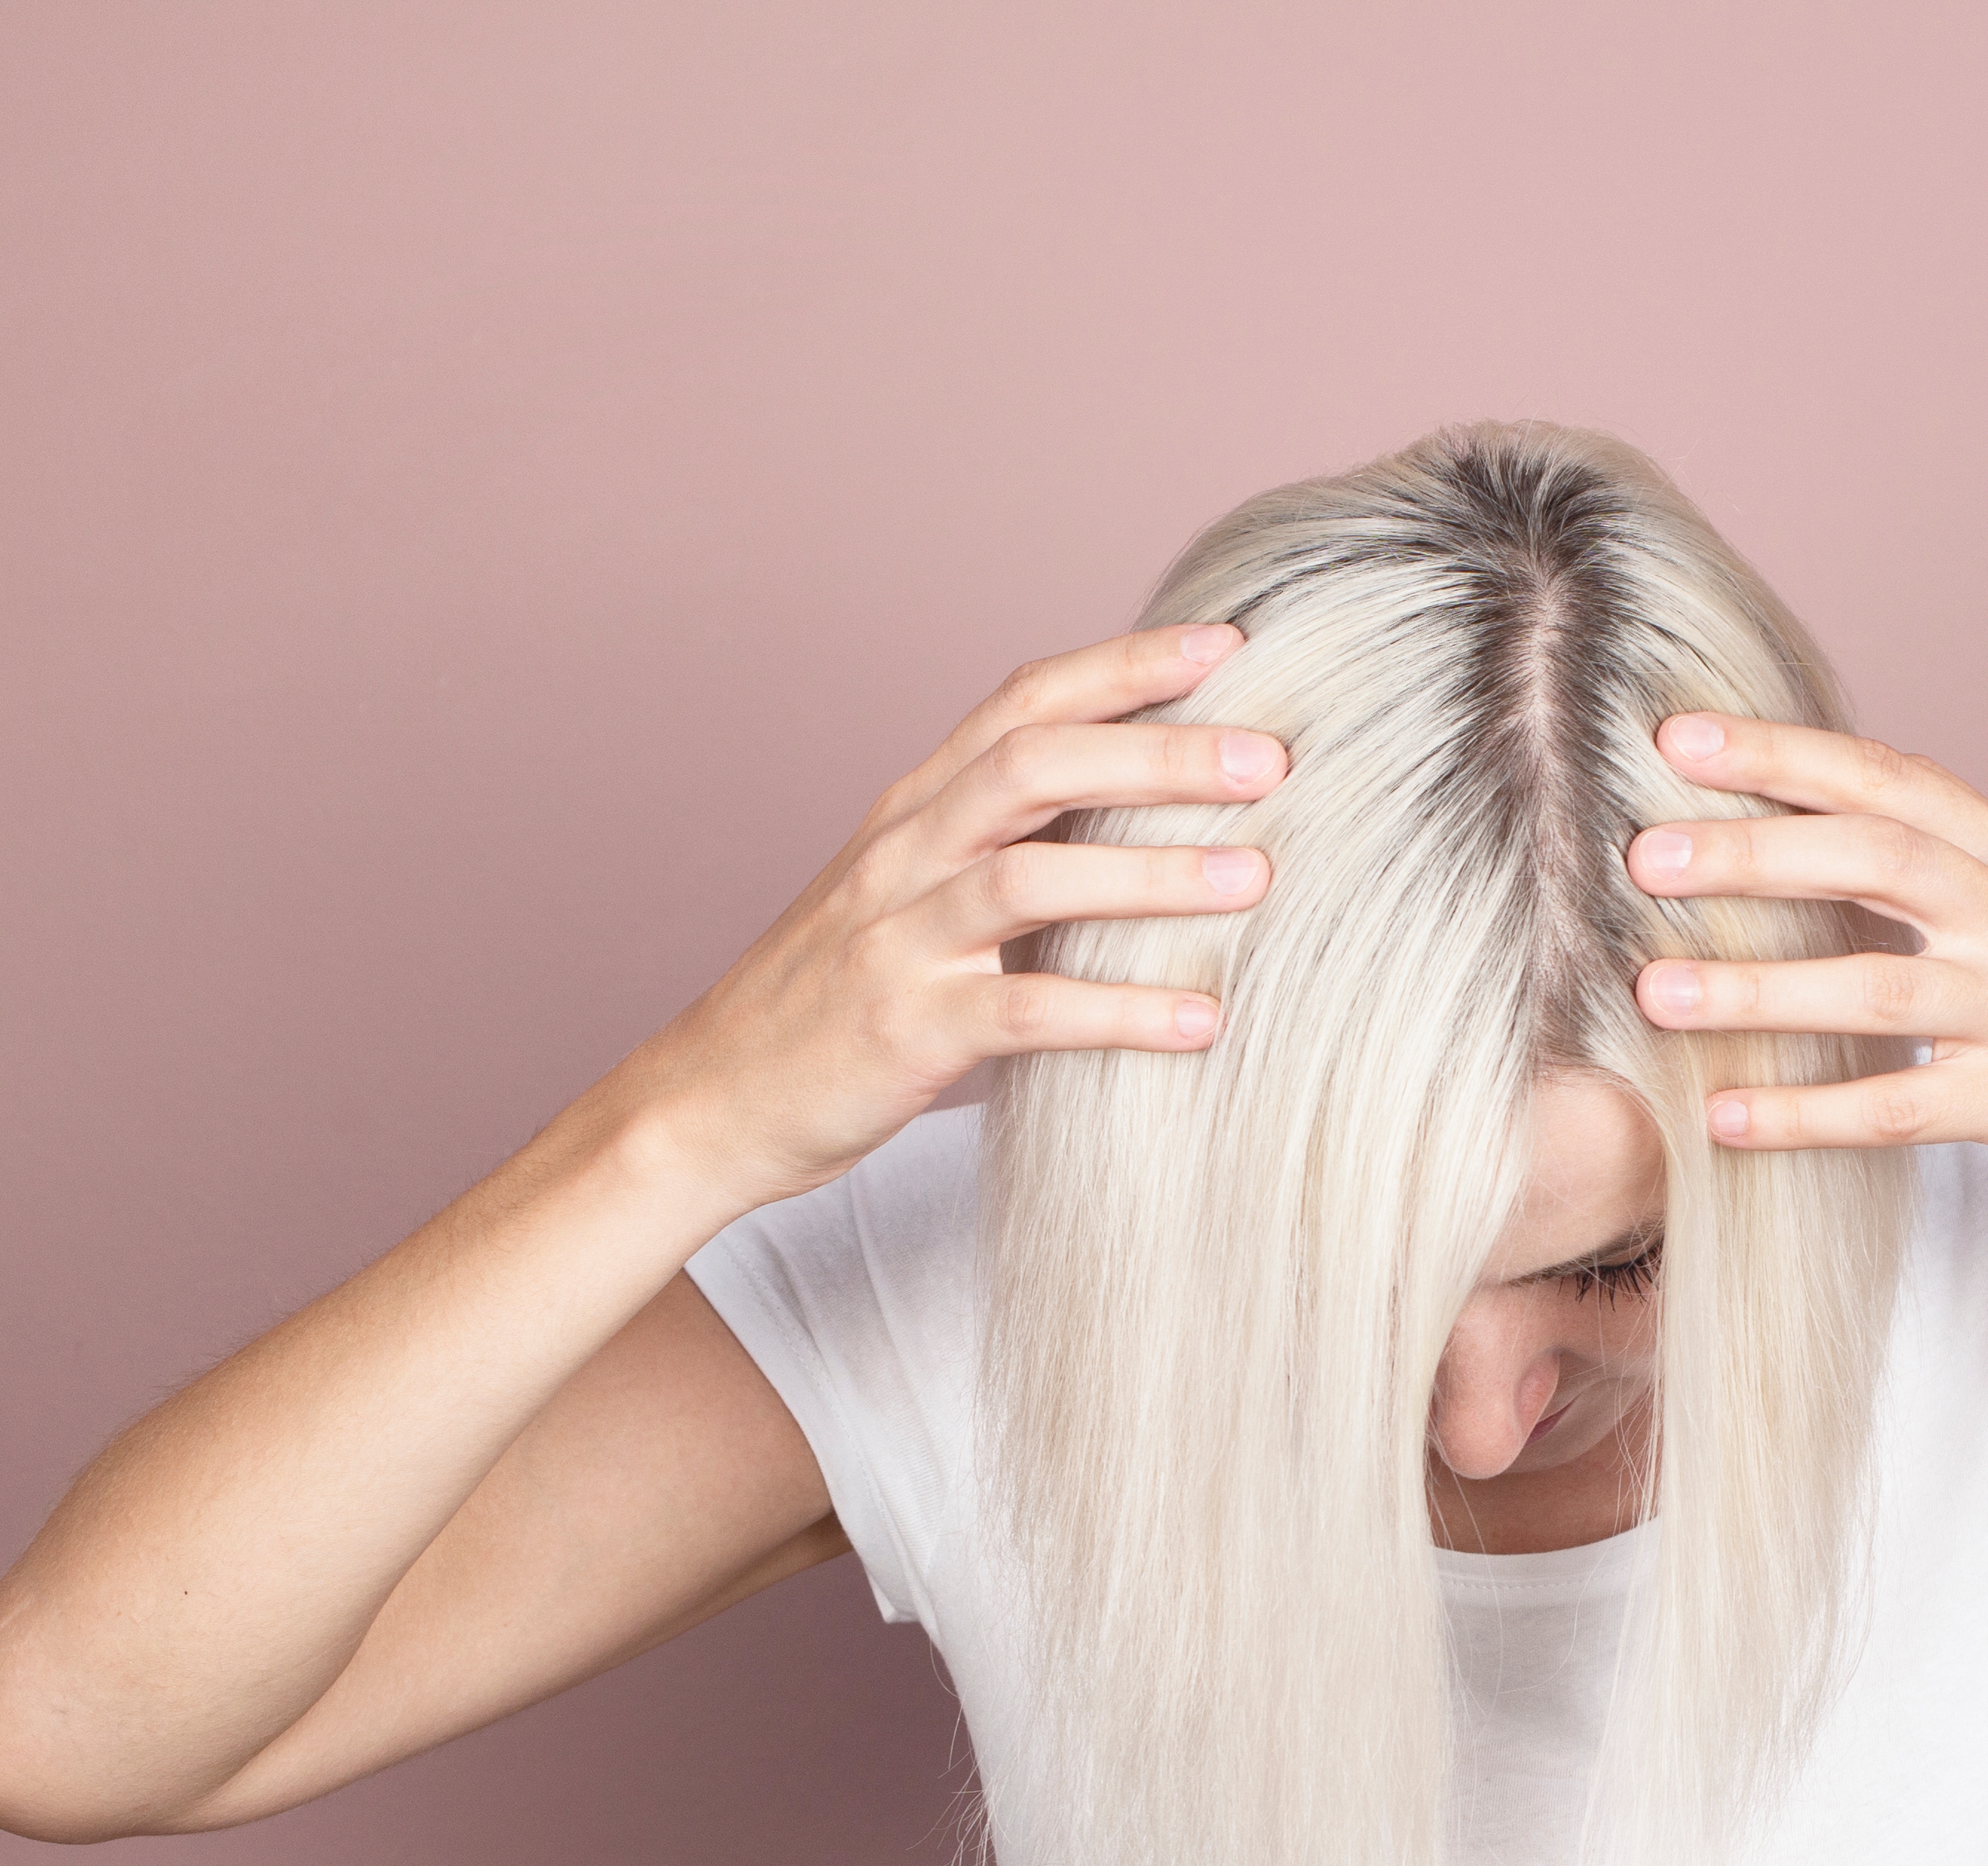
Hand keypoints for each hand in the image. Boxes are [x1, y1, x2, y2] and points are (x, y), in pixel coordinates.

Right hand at [615, 624, 1283, 1208]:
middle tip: (1271, 757)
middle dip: (1157, 752)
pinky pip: (1024, 1013)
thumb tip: (1146, 802)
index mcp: (915, 809)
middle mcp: (904, 856)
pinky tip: (1200, 1021)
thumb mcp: (914, 889)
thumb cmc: (838, 995)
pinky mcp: (906, 1031)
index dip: (1124, 665)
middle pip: (1034, 765)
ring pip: (1030, 879)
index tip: (1228, 642)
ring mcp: (899, 941)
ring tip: (1258, 878)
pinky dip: (1117, 1012)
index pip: (1023, 703)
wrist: (717, 1101)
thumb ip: (1009, 840)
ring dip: (1152, 875)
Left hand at [1622, 713, 1987, 1212]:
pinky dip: (1806, 1115)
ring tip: (1654, 995)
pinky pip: (1900, 1107)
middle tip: (1643, 854)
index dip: (1785, 755)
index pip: (1893, 782)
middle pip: (1872, 860)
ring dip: (1755, 991)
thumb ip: (1964, 862)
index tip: (1684, 738)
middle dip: (1750, 853)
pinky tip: (1726, 1120)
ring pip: (1872, 988)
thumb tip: (1848, 813)